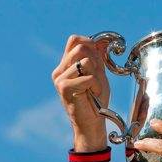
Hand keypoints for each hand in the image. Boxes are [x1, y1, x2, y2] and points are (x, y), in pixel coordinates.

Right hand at [52, 35, 109, 151]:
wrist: (92, 122)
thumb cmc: (96, 100)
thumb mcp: (99, 74)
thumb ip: (98, 57)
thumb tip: (101, 41)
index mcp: (66, 64)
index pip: (75, 39)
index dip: (90, 44)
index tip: (98, 61)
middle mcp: (60, 69)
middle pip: (81, 47)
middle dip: (96, 62)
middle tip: (95, 79)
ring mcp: (59, 77)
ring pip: (86, 61)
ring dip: (96, 76)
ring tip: (93, 89)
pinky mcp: (63, 86)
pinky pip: (88, 77)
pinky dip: (96, 86)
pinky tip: (91, 95)